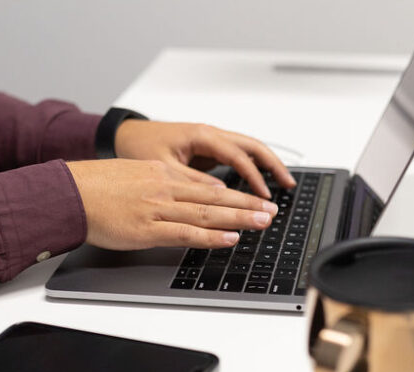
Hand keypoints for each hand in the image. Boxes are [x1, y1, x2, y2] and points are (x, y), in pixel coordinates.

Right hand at [66, 159, 277, 249]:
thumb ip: (161, 185)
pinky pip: (186, 233)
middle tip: (271, 211)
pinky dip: (211, 236)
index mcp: (162, 174)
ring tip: (262, 222)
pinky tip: (230, 238)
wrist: (68, 193)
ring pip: (208, 213)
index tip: (255, 199)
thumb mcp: (134, 176)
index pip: (208, 184)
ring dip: (239, 218)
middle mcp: (165, 188)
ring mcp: (158, 208)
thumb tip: (185, 196)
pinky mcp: (148, 229)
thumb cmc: (94, 187)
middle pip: (216, 196)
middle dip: (247, 204)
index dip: (236, 193)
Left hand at [114, 120, 295, 198]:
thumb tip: (220, 194)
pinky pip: (237, 156)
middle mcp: (210, 134)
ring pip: (248, 149)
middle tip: (289, 185)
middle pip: (252, 147)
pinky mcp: (209, 149)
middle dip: (273, 165)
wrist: (125, 135)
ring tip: (283, 183)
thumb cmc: (139, 146)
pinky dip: (253, 167)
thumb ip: (192, 180)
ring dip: (267, 165)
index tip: (263, 196)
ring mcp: (212, 140)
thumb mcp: (162, 166)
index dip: (253, 176)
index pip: (237, 155)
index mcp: (201, 135)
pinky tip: (260, 182)